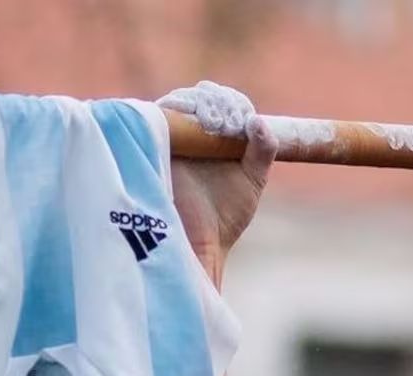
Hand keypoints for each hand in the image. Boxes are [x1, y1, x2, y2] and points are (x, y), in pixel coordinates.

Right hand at [157, 81, 277, 273]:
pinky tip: (197, 124)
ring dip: (200, 104)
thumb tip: (258, 121)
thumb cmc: (225, 217)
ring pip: (180, 102)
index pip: (222, 102)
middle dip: (217, 101)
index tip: (244, 117)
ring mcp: (168, 138)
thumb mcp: (252, 181)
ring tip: (217, 124)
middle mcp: (190, 134)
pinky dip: (178, 111)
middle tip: (230, 121)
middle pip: (200, 97)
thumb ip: (262, 151)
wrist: (200, 243)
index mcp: (215, 138)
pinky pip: (159, 116)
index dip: (233, 103)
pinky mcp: (150, 144)